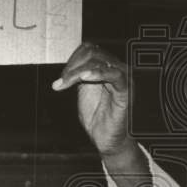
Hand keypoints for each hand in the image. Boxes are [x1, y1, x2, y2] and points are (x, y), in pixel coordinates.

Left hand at [52, 41, 131, 157]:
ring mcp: (122, 78)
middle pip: (92, 53)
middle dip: (71, 66)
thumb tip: (66, 65)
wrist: (105, 137)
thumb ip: (77, 75)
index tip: (61, 77)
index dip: (71, 59)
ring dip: (77, 72)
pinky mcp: (126, 90)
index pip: (88, 49)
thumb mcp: (82, 89)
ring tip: (64, 83)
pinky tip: (85, 77)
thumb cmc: (96, 115)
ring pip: (99, 62)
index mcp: (105, 67)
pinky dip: (98, 73)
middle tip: (61, 82)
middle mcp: (116, 69)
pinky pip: (115, 75)